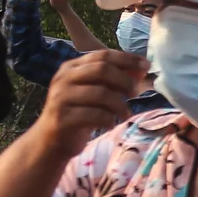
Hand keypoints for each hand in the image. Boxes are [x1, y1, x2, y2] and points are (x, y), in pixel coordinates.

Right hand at [28, 51, 142, 159]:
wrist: (51, 141)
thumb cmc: (79, 113)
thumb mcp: (96, 93)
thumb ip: (115, 80)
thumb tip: (142, 69)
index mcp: (72, 67)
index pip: (102, 55)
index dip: (127, 59)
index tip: (146, 67)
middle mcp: (64, 78)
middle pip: (102, 70)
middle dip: (124, 81)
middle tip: (135, 93)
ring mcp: (61, 97)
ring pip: (100, 93)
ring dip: (119, 104)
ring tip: (124, 114)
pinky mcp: (62, 118)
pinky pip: (94, 115)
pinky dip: (109, 119)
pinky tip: (110, 124)